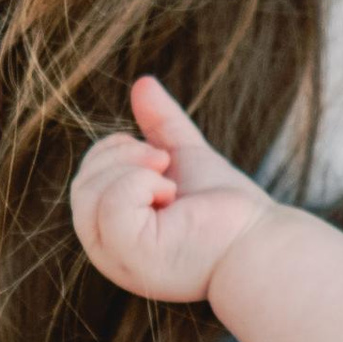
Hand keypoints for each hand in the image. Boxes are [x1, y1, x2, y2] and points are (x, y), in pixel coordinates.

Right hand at [69, 78, 270, 301]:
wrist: (260, 241)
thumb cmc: (228, 211)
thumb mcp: (185, 157)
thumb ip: (161, 125)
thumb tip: (142, 83)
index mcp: (116, 234)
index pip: (86, 180)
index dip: (115, 153)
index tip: (162, 159)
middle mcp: (109, 251)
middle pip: (82, 184)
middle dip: (124, 157)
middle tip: (166, 165)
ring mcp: (116, 258)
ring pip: (87, 192)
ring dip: (133, 169)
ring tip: (171, 183)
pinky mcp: (131, 257)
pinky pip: (110, 203)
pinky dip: (141, 184)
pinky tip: (171, 197)